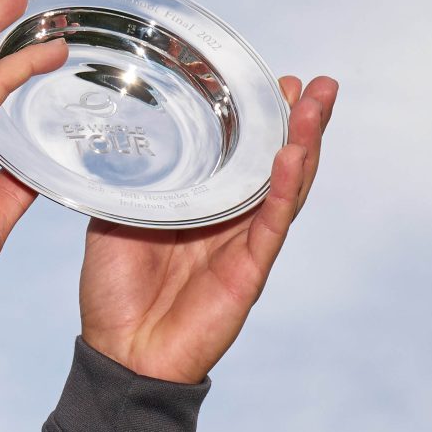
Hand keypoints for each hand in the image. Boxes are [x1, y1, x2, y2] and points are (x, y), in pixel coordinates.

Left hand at [79, 74, 338, 382]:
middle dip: (297, 121)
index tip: (269, 80)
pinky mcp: (250, 270)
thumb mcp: (113, 219)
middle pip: (274, 163)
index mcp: (198, 205)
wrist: (118, 351)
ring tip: (318, 102)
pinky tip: (293, 155)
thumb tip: (123, 135)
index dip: (257, 120)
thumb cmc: (114, 292)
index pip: (238, 154)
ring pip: (285, 186)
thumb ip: (130, 183)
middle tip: (314, 82)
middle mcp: (228, 219)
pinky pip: (272, 223)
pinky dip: (285, 188)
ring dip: (304, 143)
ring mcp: (243, 243)